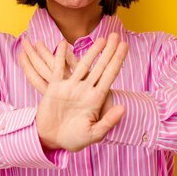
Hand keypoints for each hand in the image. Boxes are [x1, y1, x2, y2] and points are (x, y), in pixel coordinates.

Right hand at [19, 34, 127, 151]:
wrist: (51, 140)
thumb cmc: (74, 139)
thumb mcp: (93, 134)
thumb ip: (108, 122)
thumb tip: (123, 108)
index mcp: (96, 99)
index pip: (110, 75)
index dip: (117, 60)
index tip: (125, 46)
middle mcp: (85, 90)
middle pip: (100, 66)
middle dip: (109, 51)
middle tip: (116, 35)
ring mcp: (70, 87)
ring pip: (82, 65)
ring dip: (91, 52)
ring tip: (100, 39)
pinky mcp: (55, 88)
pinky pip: (58, 69)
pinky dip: (60, 57)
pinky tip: (63, 44)